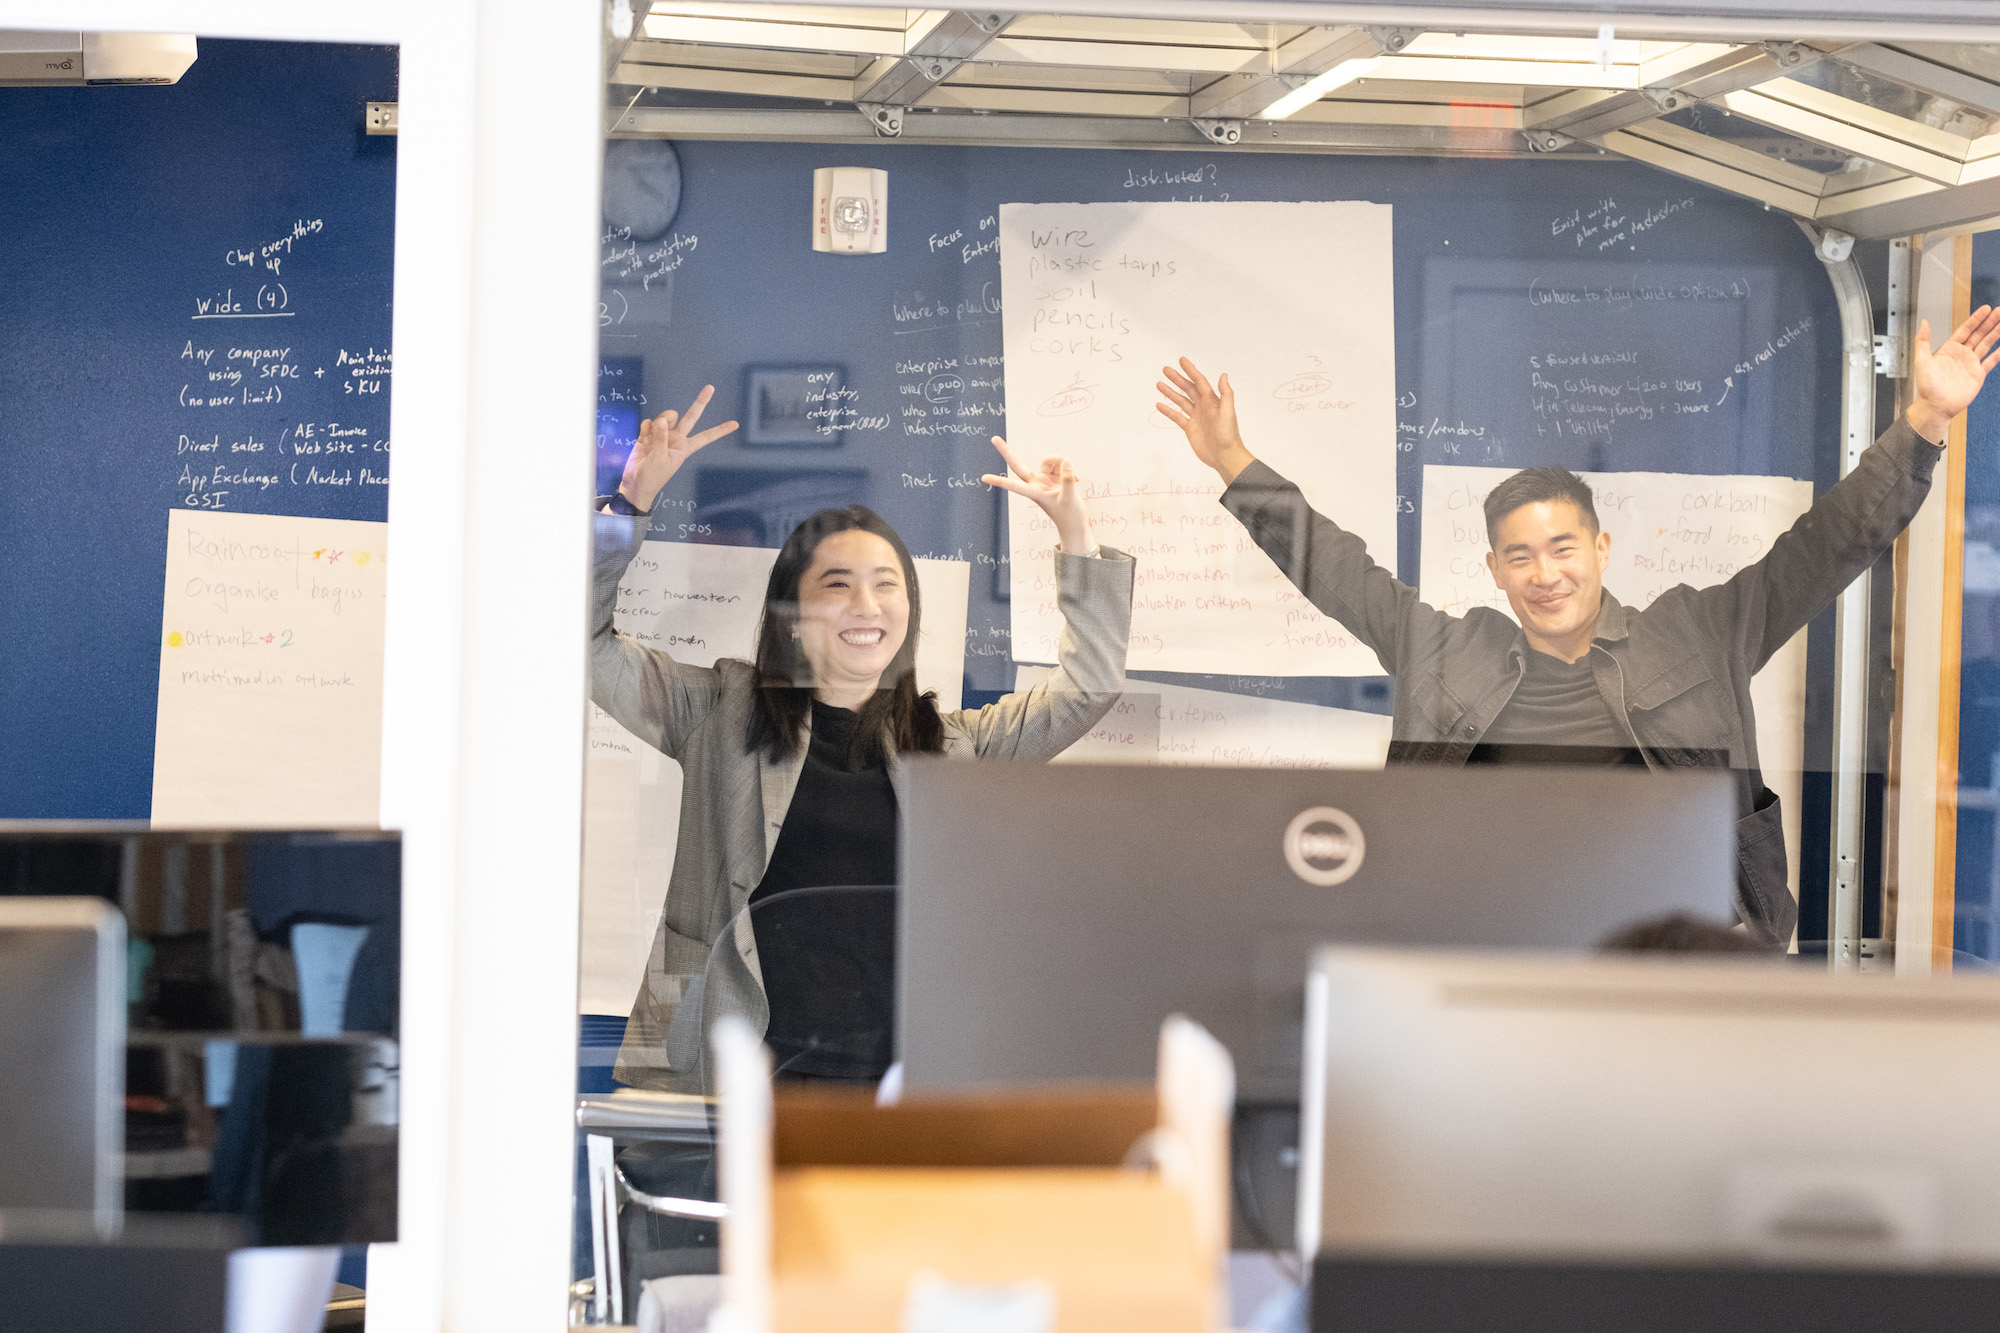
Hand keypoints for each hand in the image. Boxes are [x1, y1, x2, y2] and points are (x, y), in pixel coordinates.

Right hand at [617, 386, 738, 510]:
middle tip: (711, 387)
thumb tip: (662, 420)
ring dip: (658, 423)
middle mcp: (676, 438)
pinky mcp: (648, 433)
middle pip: (690, 416)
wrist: (635, 483)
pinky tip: (642, 440)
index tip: (736, 424)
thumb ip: (661, 438)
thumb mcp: (660, 458)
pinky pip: (648, 422)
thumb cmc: (652, 476)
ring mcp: (663, 434)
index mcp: (685, 447)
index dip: (720, 430)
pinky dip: (645, 429)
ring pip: (666, 416)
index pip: (706, 437)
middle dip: (700, 402)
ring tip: (651, 438)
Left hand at [984, 437, 1092, 554]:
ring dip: (1062, 464)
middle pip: (1018, 465)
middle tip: (994, 438)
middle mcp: (1037, 484)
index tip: (983, 477)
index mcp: (1035, 493)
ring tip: (1073, 479)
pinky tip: (1077, 480)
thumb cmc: (1070, 517)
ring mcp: (1045, 479)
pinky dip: (1070, 469)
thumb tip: (1066, 460)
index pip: (1014, 485)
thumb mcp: (1070, 499)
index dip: (999, 481)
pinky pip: (1061, 463)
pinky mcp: (1055, 477)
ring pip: (1049, 460)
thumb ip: (1067, 480)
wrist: (1076, 525)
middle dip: (1006, 452)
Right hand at [1156, 357, 1254, 483]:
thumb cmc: (1229, 435)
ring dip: (1170, 392)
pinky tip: (1159, 405)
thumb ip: (1226, 393)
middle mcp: (1203, 406)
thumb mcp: (1228, 412)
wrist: (1225, 456)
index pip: (1199, 381)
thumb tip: (1223, 375)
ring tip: (1159, 384)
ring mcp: (1196, 417)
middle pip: (1188, 389)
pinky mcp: (1190, 428)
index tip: (1181, 361)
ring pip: (1181, 401)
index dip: (1191, 370)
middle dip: (1177, 379)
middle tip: (1166, 370)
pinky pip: (1177, 417)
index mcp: (1212, 401)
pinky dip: (1168, 411)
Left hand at [1909, 306, 1999, 442]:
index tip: (1986, 309)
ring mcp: (1971, 364)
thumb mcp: (1922, 361)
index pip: (1965, 330)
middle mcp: (1961, 354)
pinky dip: (1998, 353)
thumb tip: (1924, 322)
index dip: (1976, 319)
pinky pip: (1991, 361)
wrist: (1936, 406)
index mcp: (1949, 349)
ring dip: (1996, 333)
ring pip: (1987, 344)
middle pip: (1979, 334)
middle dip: (1990, 322)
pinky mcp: (1978, 374)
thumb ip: (1922, 341)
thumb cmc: (1927, 386)